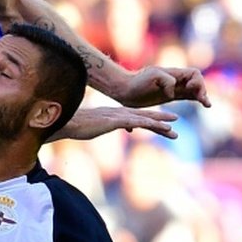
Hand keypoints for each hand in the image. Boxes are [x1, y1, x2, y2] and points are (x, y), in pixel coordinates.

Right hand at [57, 106, 178, 140]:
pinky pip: (138, 122)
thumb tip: (102, 127)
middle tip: (175, 120)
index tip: (160, 121)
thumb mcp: (92, 127)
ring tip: (174, 128)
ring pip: (144, 118)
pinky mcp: (116, 121)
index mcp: (113, 114)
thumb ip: (101, 126)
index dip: (148, 118)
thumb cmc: (74, 125)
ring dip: (160, 123)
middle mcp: (118, 113)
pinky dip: (152, 124)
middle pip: (143, 115)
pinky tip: (162, 127)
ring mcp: (117, 116)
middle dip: (160, 118)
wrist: (66, 122)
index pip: (134, 116)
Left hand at [114, 66, 210, 108]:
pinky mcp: (169, 96)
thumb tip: (173, 92)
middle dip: (203, 90)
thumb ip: (166, 81)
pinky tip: (201, 104)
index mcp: (173, 73)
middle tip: (204, 102)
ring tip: (207, 105)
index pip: (194, 74)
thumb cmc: (136, 82)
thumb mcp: (152, 76)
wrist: (124, 89)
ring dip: (201, 96)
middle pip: (197, 82)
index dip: (198, 82)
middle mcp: (176, 80)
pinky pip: (186, 96)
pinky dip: (195, 99)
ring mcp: (173, 88)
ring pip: (193, 90)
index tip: (193, 90)